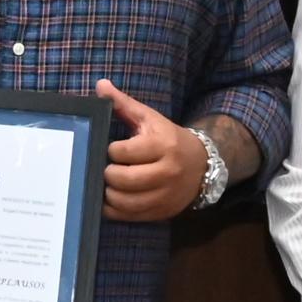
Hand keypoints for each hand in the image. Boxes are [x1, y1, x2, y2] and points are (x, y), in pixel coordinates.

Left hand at [95, 82, 207, 221]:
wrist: (201, 163)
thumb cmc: (168, 138)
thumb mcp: (150, 118)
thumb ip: (124, 104)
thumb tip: (100, 85)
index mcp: (163, 145)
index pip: (124, 152)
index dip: (112, 151)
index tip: (113, 149)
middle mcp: (167, 172)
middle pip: (124, 179)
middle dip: (108, 174)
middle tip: (107, 169)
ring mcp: (166, 195)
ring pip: (126, 202)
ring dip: (109, 194)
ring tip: (108, 184)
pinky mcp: (162, 211)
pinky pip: (130, 216)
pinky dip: (115, 210)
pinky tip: (111, 200)